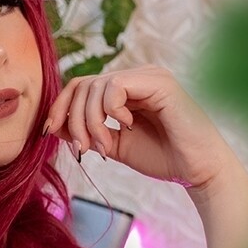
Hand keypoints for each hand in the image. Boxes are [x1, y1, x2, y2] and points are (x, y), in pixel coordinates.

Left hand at [43, 65, 240, 194]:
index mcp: (126, 90)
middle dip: (74, 120)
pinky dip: (111, 111)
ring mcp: (149, 76)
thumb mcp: (115, 145)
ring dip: (90, 122)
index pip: (81, 86)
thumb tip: (55, 125)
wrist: (197, 170)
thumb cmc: (163, 158)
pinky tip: (127, 127)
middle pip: (83, 85)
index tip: (50, 132)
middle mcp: (137, 77)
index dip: (61, 106)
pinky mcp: (159, 83)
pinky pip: (116, 87)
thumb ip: (89, 133)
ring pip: (96, 86)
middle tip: (82, 150)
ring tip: (104, 147)